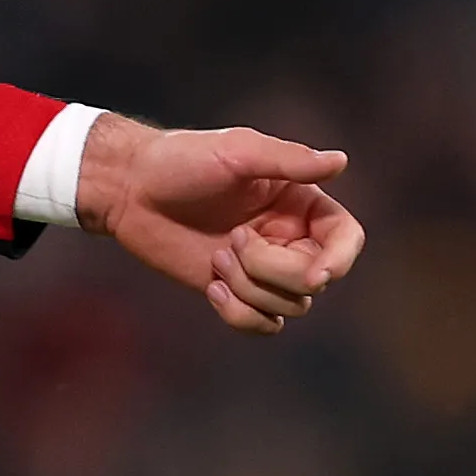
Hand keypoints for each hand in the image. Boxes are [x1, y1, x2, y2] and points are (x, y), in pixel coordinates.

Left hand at [77, 116, 363, 336]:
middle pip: (314, 281)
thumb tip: (341, 160)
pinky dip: (239, 314)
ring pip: (289, 306)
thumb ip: (289, 160)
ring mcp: (263, 268)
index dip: (340, 260)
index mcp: (300, 203)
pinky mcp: (235, 290)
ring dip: (250, 287)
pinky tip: (211, 288)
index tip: (315, 273)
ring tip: (216, 257)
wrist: (130, 188)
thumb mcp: (238, 151)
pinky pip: (262, 323)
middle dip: (274, 270)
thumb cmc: (182, 160)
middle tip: (233, 240)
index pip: (345, 239)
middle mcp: (290, 237)